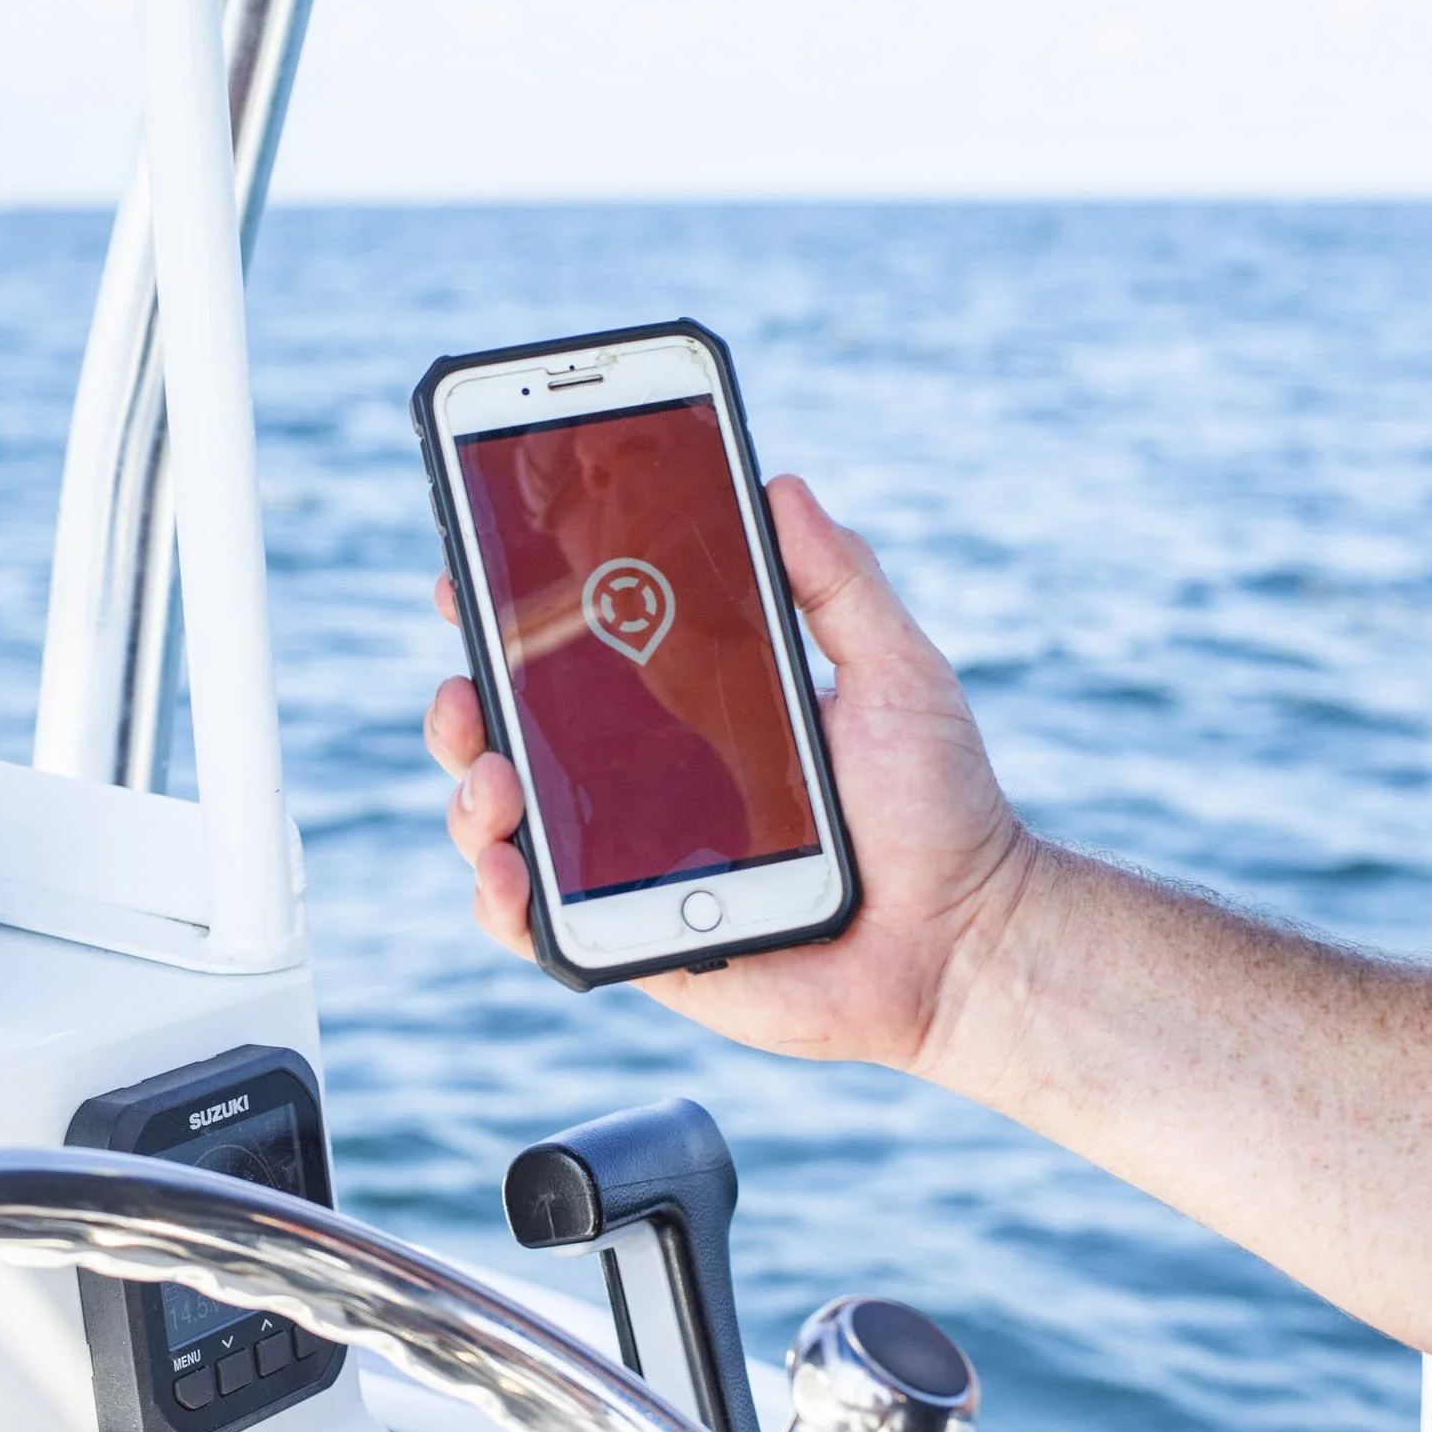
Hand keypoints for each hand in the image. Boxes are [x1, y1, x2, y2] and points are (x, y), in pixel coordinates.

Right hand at [423, 474, 1033, 1071]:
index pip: (575, 663)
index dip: (510, 623)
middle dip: (463, 707)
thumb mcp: (896, 671)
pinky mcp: (638, 946)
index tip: (469, 578)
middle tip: (464, 684)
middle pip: (515, 741)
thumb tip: (780, 486)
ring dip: (470, 796)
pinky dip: (499, 902)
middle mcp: (646, 789)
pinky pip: (538, 929)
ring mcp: (632, 868)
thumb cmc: (941, 810)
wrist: (968, 940)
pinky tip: (504, 872)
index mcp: (692, 717)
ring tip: (492, 779)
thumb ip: (838, 582)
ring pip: (506, 830)